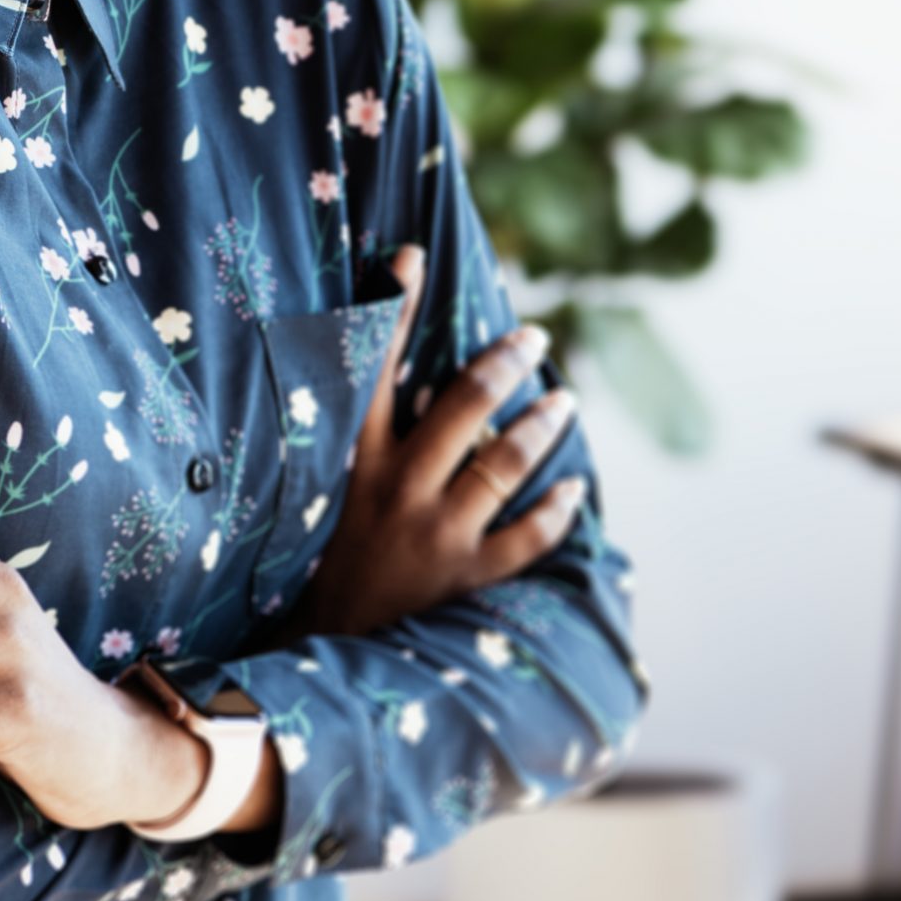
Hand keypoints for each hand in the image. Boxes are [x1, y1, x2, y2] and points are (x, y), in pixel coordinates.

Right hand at [272, 244, 587, 642]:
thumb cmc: (329, 552)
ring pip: (505, 465)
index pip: (375, 367)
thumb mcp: (332, 483)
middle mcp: (399, 487)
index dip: (393, 306)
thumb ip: (363, 427)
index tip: (413, 255)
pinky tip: (574, 487)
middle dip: (506, 363)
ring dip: (542, 426)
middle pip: (465, 406)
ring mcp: (435, 534)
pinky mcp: (463, 576)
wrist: (326, 644)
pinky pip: (526, 537)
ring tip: (565, 400)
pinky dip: (556, 511)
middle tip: (535, 338)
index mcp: (358, 457)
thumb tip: (402, 367)